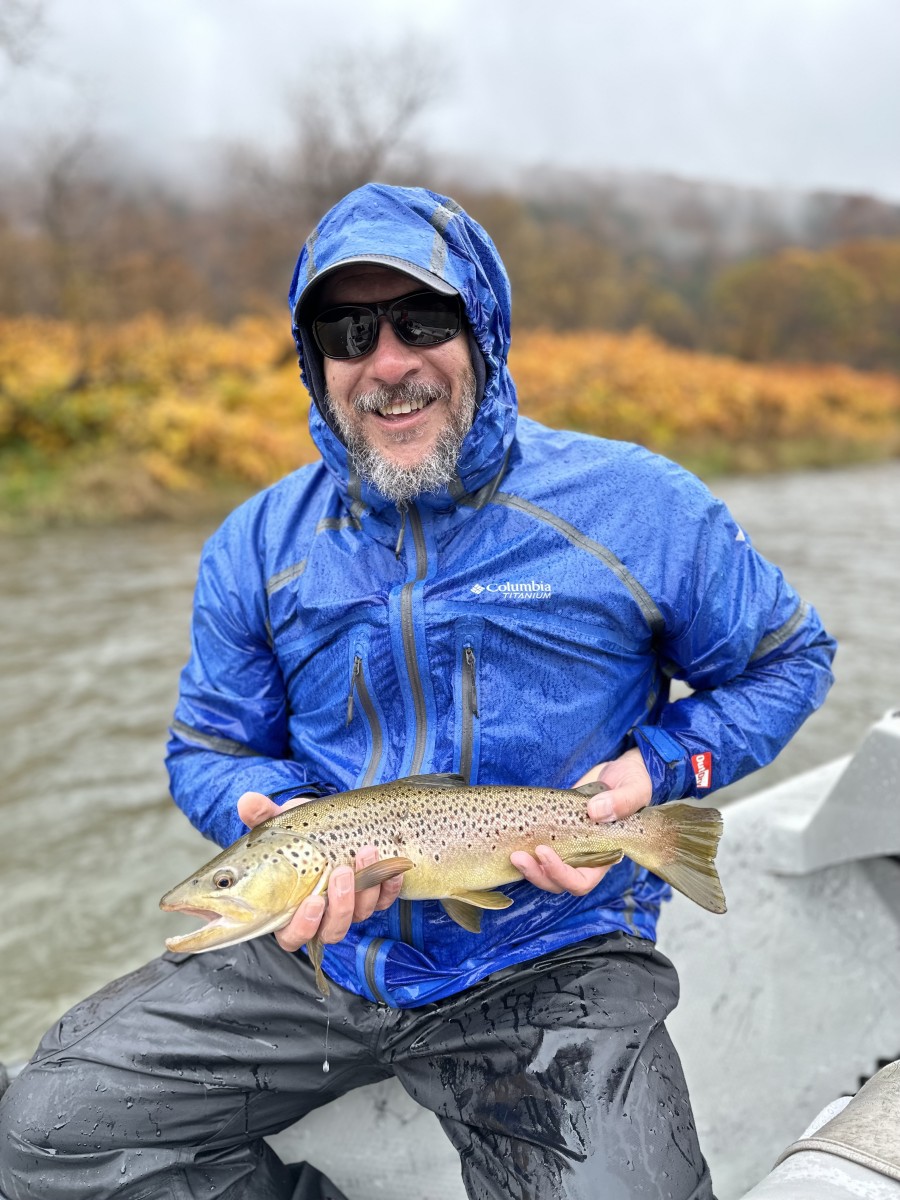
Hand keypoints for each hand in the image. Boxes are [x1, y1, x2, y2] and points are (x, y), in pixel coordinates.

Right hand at [236, 791, 403, 951]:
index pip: (293, 936)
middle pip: (332, 931)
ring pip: (360, 915)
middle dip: (341, 905)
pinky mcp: (374, 896)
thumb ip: (263, 816)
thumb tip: (247, 801)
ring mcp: (349, 907)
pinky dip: (390, 885)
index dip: (303, 926)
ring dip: (366, 888)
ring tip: (366, 852)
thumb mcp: (281, 823)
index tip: (312, 900)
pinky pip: (385, 900)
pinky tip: (391, 866)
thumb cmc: (299, 833)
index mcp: (291, 908)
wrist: (329, 824)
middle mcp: (322, 914)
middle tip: (341, 872)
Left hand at [509, 748, 652, 895]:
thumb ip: (622, 801)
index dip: (561, 874)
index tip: (545, 851)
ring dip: (527, 868)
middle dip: (537, 874)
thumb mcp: (635, 788)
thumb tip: (596, 812)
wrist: (619, 770)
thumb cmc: (633, 782)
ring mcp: (567, 844)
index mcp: (605, 855)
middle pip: (558, 882)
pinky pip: (536, 849)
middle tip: (519, 856)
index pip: (581, 881)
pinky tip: (512, 839)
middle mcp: (584, 855)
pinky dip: (524, 848)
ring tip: (513, 853)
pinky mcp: (553, 830)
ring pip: (544, 871)